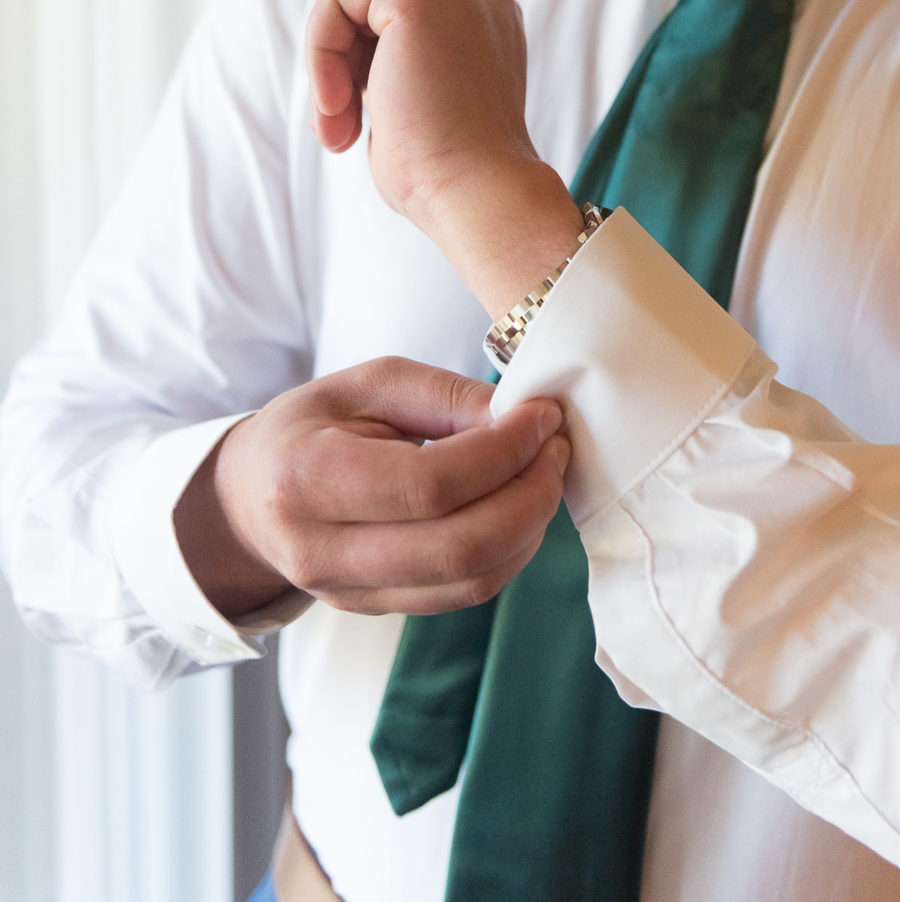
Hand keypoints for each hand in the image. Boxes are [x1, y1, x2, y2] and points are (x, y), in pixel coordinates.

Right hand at [174, 357, 568, 618]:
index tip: (542, 415)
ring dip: (529, 527)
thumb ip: (442, 395)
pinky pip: (464, 595)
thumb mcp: (365, 384)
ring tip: (543, 472)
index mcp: (307, 480)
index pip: (428, 484)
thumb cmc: (311, 428)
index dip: (502, 452)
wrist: (249, 498)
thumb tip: (519, 415)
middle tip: (554, 448)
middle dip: (529, 496)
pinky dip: (509, 552)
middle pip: (458, 548)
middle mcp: (322, 552)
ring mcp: (348, 594)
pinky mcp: (377, 611)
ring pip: (471, 582)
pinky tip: (518, 506)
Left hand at [304, 0, 584, 317]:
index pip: (395, 21)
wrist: (474, 189)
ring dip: (330, 69)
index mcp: (487, 17)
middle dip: (343, 71)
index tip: (358, 129)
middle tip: (343, 135)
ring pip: (348, 2)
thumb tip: (356, 60)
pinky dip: (321, 54)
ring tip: (342, 129)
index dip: (363, 71)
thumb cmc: (447, 165)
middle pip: (370, 9)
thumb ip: (401, 63)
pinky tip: (338, 104)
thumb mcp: (422, 99)